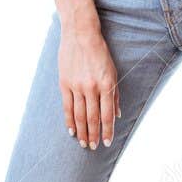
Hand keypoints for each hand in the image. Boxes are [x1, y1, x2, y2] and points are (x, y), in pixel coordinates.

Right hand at [59, 26, 119, 149]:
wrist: (81, 34)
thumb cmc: (100, 52)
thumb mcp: (113, 72)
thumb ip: (114, 95)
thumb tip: (117, 114)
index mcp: (106, 85)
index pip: (107, 115)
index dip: (107, 131)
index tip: (106, 143)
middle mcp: (92, 88)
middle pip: (92, 118)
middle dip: (94, 135)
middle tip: (93, 147)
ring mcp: (77, 86)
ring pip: (79, 115)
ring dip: (82, 131)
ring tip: (83, 143)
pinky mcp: (65, 83)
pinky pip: (67, 106)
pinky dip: (69, 120)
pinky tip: (71, 130)